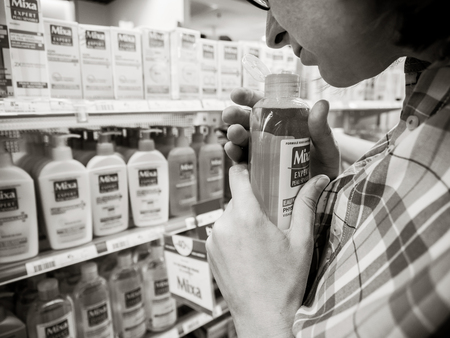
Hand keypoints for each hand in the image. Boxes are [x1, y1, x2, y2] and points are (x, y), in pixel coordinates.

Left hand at [206, 164, 329, 336]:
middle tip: (272, 213)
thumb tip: (318, 180)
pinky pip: (222, 232)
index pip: (237, 176)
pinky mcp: (210, 253)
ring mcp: (214, 240)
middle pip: (237, 198)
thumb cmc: (284, 283)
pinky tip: (250, 251)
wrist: (263, 318)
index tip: (258, 171)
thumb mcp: (301, 242)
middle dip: (253, 201)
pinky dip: (234, 234)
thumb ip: (307, 205)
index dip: (247, 169)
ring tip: (262, 237)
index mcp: (247, 217)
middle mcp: (225, 225)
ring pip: (229, 216)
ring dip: (243, 219)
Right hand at [223, 87, 340, 179]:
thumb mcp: (326, 147)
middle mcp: (271, 135)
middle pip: (249, 121)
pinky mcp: (257, 169)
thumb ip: (321, 128)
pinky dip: (234, 154)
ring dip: (234, 134)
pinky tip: (231, 150)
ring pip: (243, 139)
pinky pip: (242, 160)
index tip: (236, 95)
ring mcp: (262, 152)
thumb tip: (321, 103)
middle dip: (236, 116)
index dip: (249, 97)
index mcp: (285, 123)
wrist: (321, 195)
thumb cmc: (325, 168)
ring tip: (233, 135)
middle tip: (229, 115)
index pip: (265, 105)